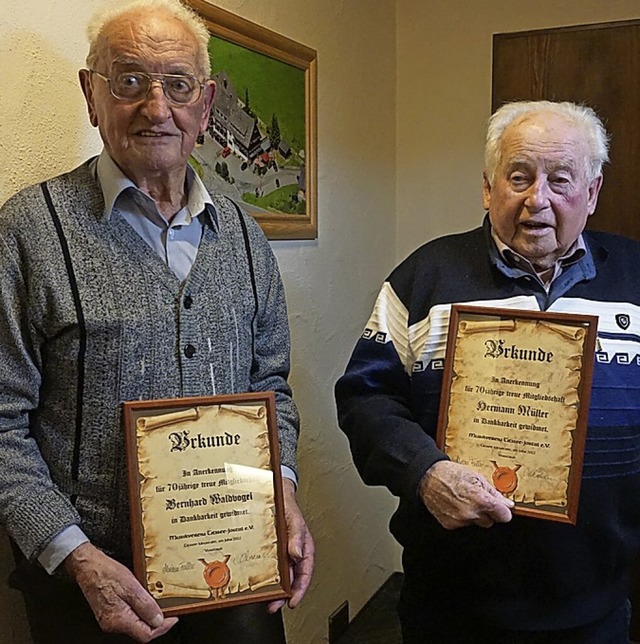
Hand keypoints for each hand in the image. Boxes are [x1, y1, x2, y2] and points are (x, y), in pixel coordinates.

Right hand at [64, 543, 177, 641]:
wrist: (88, 566)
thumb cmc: (106, 573)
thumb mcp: (131, 586)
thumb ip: (145, 605)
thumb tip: (158, 620)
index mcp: (119, 620)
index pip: (146, 635)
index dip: (163, 627)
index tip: (174, 617)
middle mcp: (113, 624)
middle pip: (141, 631)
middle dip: (157, 621)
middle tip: (169, 609)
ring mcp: (109, 619)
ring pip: (135, 623)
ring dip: (148, 615)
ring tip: (159, 603)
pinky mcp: (109, 612)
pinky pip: (129, 616)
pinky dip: (139, 610)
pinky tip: (144, 599)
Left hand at [267, 478, 314, 612]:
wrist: (274, 493)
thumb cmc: (287, 504)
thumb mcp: (294, 519)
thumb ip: (297, 536)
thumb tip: (297, 554)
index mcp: (303, 546)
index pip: (305, 572)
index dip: (300, 589)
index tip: (293, 601)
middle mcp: (293, 551)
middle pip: (292, 578)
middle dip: (285, 594)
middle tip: (274, 605)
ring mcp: (282, 551)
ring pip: (280, 574)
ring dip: (274, 587)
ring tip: (265, 598)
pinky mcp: (270, 549)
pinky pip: (270, 565)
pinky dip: (265, 575)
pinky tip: (258, 581)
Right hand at [419, 460, 513, 528]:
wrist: (427, 477)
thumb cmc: (450, 474)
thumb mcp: (476, 477)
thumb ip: (494, 492)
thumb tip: (507, 504)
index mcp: (481, 501)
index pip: (504, 516)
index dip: (502, 510)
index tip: (500, 507)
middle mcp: (471, 513)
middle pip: (490, 521)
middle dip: (487, 512)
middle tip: (477, 499)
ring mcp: (460, 521)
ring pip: (476, 523)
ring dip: (474, 515)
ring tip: (464, 500)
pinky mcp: (450, 525)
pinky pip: (463, 525)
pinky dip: (461, 517)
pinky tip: (455, 505)